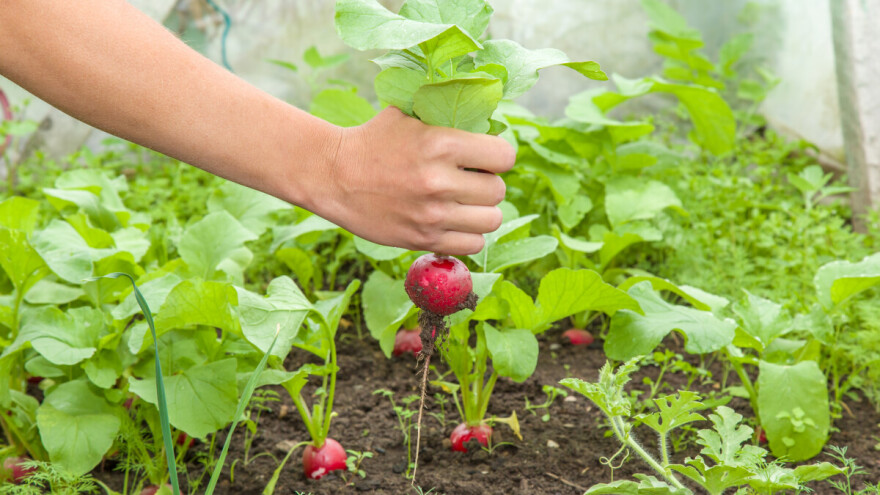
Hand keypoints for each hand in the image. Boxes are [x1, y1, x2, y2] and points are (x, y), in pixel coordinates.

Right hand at [307, 107, 514, 255]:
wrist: (333, 174)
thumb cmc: (375, 140)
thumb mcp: (409, 113)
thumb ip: (446, 113)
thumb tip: (488, 114)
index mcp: (441, 143)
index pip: (504, 156)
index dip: (498, 156)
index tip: (486, 157)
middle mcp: (439, 181)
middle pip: (498, 190)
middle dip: (488, 183)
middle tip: (470, 180)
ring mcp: (431, 215)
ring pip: (491, 220)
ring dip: (481, 211)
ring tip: (465, 202)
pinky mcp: (422, 239)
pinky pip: (472, 245)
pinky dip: (468, 235)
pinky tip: (454, 222)